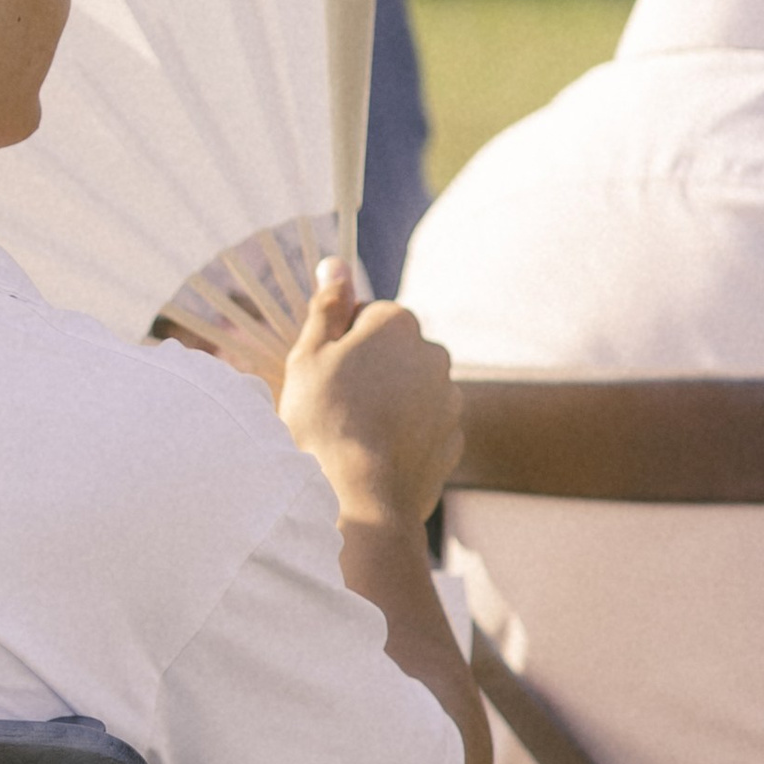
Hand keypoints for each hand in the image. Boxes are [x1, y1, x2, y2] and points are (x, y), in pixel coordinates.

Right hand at [278, 259, 461, 532]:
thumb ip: (328, 308)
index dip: (342, 342)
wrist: (360, 500)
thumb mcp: (309, 357)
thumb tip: (336, 264)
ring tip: (355, 437)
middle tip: (334, 404)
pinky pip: (425, 428)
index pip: (369, 315)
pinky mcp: (454, 441)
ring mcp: (450, 400)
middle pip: (395, 352)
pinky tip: (375, 458)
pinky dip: (405, 437)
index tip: (324, 371)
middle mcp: (434, 354)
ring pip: (411, 391)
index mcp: (398, 324)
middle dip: (371, 371)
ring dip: (389, 404)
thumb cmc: (323, 421)